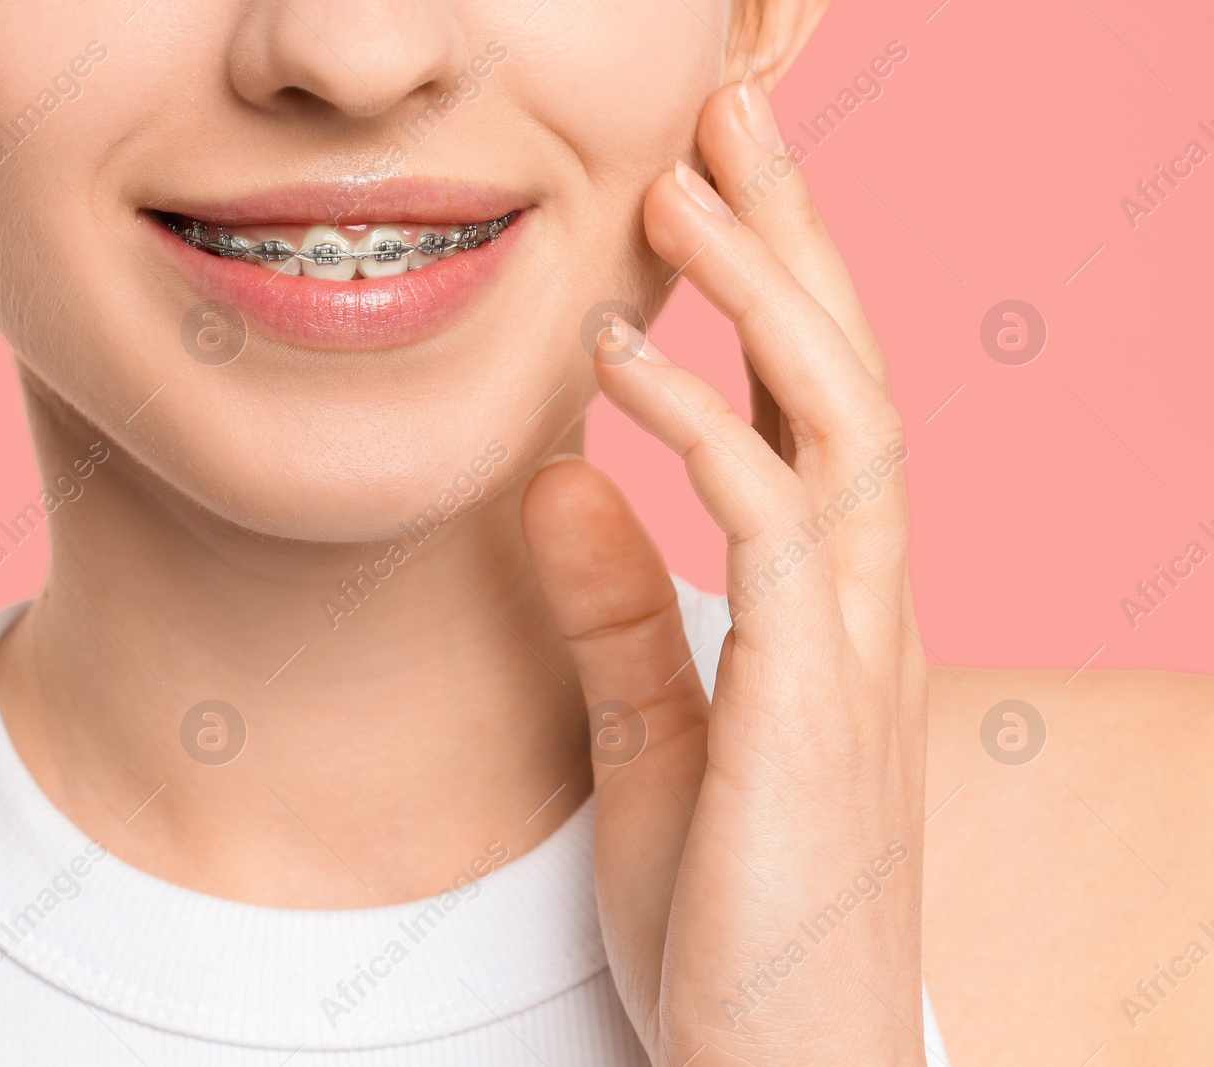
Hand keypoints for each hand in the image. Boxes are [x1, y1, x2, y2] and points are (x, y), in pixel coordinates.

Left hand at [522, 75, 929, 1065]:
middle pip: (848, 372)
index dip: (777, 288)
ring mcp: (855, 644)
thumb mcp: (657, 744)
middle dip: (793, 232)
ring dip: (761, 284)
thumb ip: (615, 613)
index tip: (718, 190)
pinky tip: (616, 356)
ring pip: (838, 412)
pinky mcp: (812, 695)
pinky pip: (768, 517)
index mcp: (834, 609)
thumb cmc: (731, 922)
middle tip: (730, 111)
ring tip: (687, 177)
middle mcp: (867, 604)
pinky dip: (696, 419)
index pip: (817, 409)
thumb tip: (554, 484)